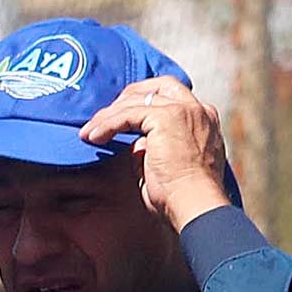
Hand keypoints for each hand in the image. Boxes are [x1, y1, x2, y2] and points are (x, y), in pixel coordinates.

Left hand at [75, 75, 235, 228]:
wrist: (194, 205)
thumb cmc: (179, 196)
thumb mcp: (166, 164)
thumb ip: (151, 147)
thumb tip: (131, 143)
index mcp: (203, 119)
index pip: (170, 95)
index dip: (142, 102)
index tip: (118, 117)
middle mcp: (198, 109)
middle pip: (156, 86)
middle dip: (125, 98)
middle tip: (100, 120)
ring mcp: (184, 110)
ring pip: (138, 99)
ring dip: (109, 115)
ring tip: (88, 133)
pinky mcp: (168, 118)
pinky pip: (129, 114)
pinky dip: (108, 124)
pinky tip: (93, 137)